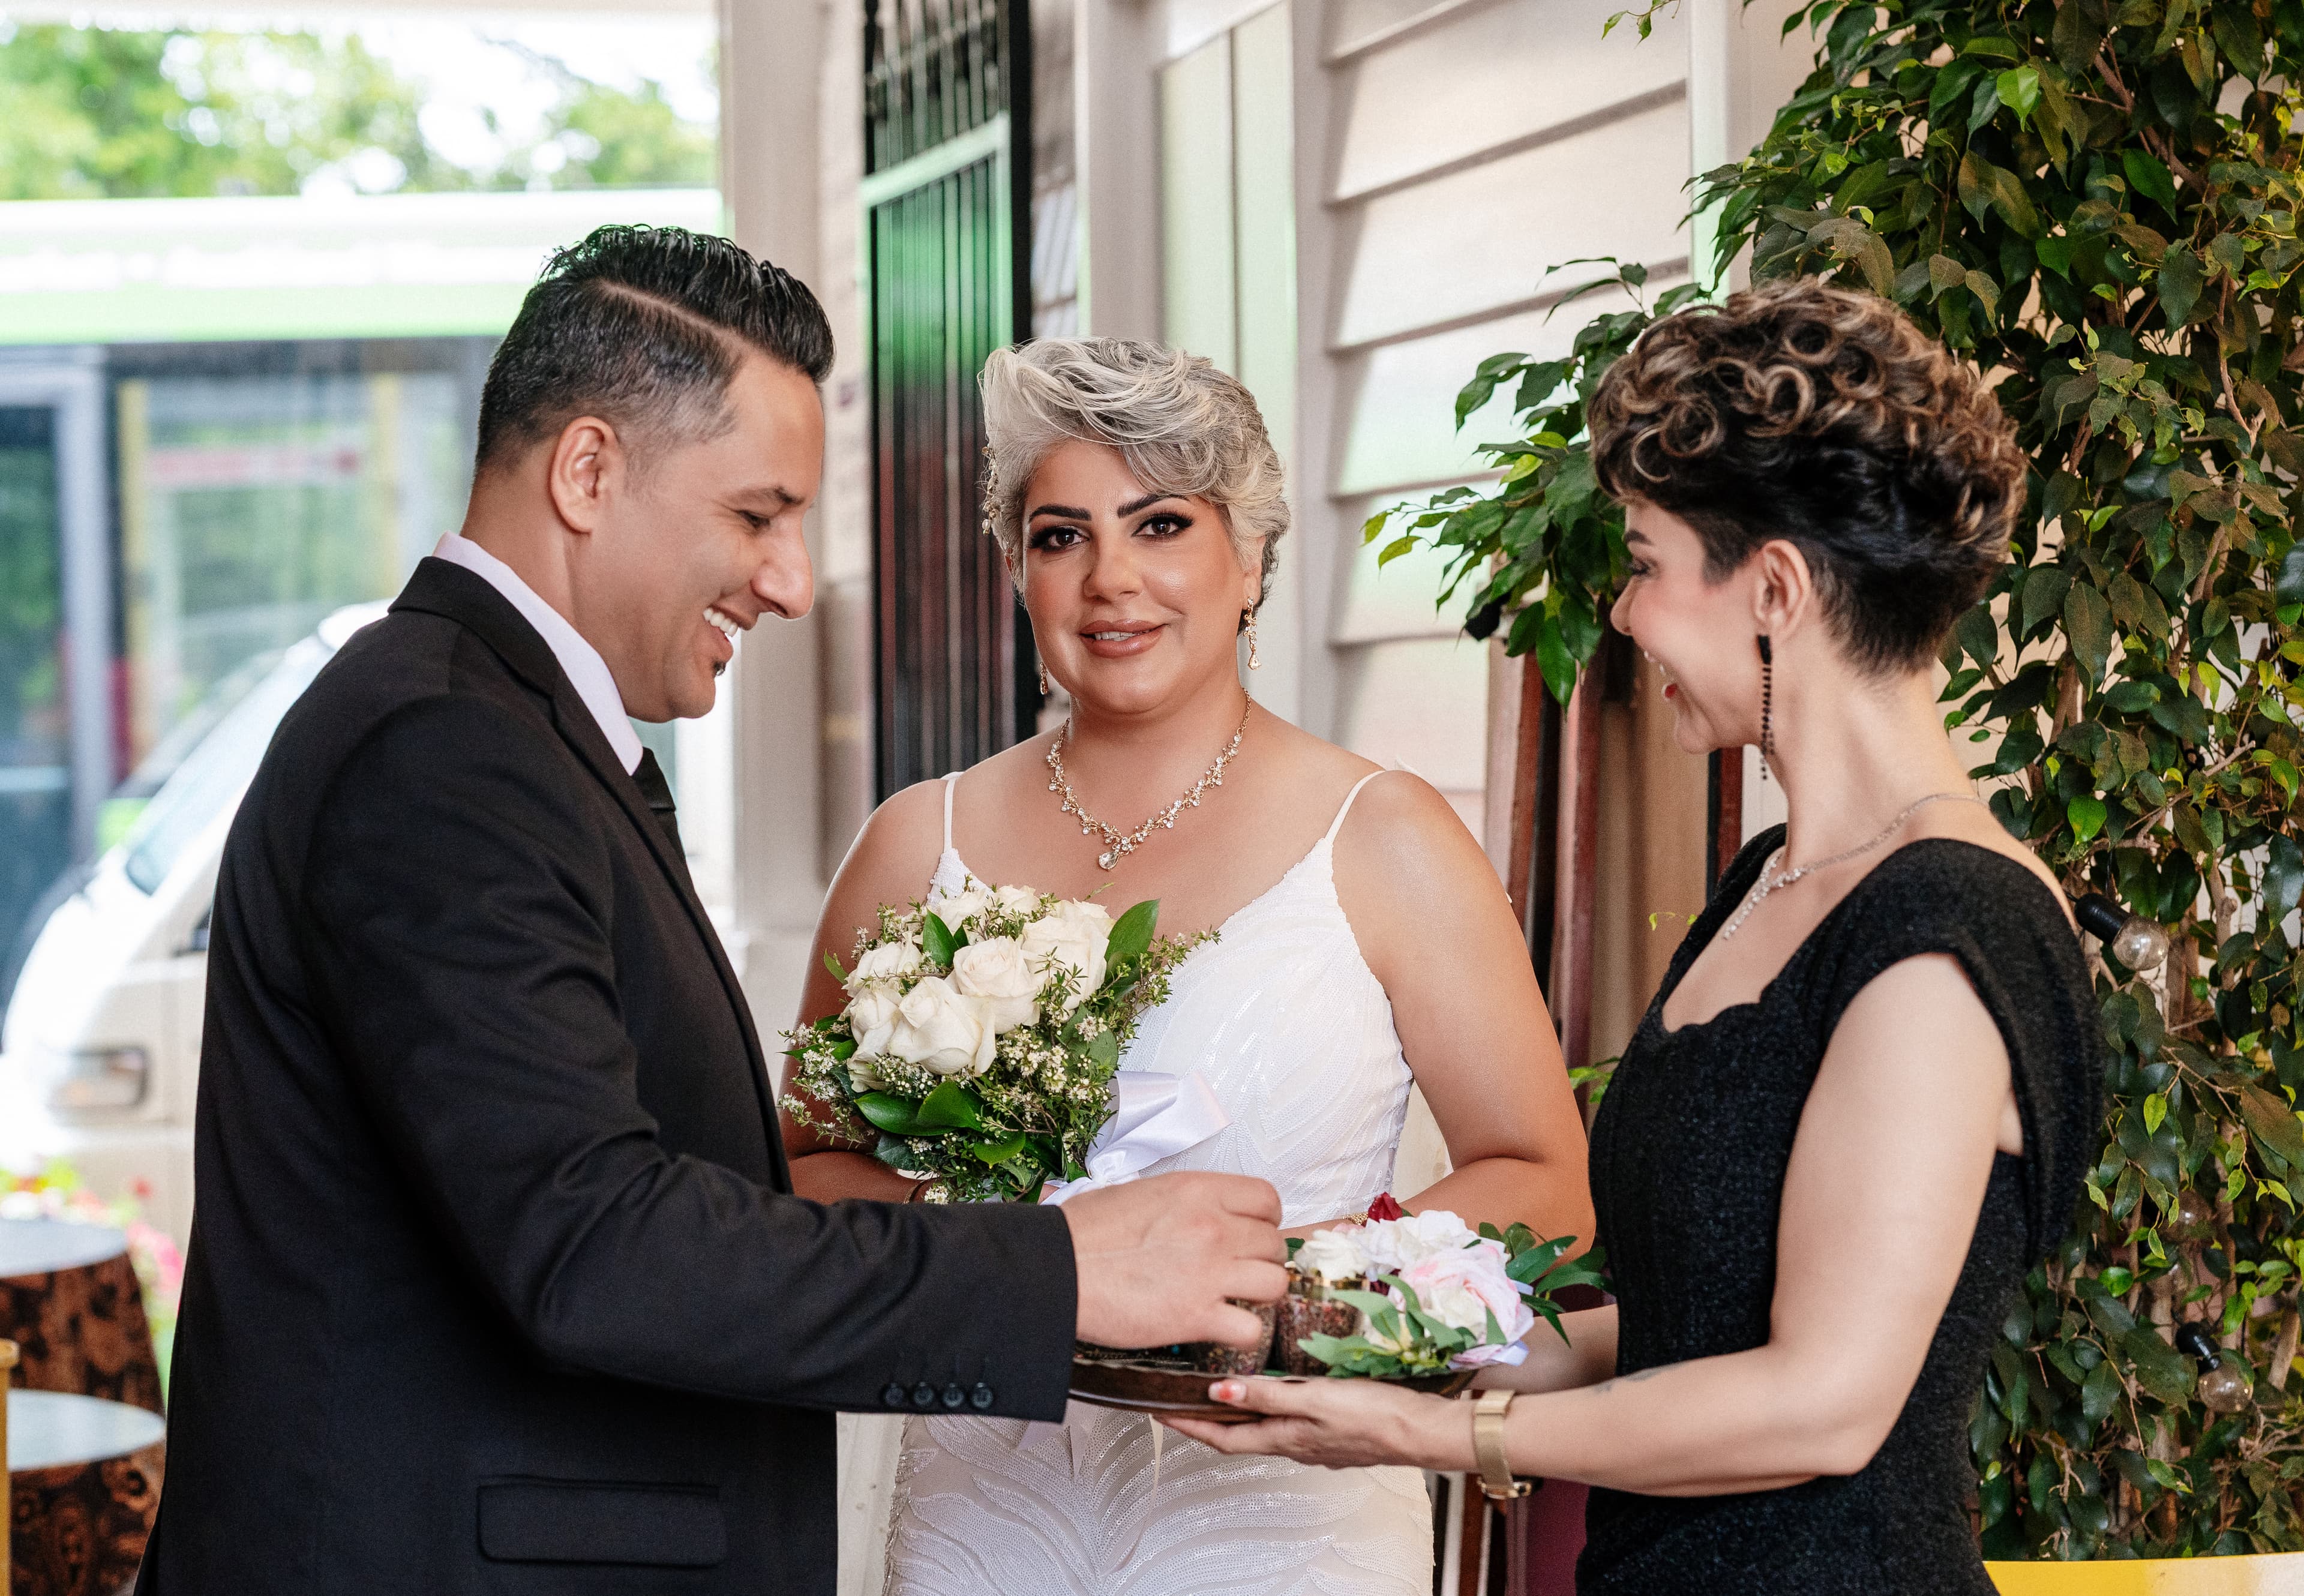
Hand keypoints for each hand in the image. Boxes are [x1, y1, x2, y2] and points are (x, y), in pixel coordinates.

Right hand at [1062, 1171, 1285, 1349]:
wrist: (1053, 1269)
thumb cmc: (1082, 1233)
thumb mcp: (1139, 1193)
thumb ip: (1180, 1202)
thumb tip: (1194, 1210)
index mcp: (1197, 1191)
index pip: (1267, 1199)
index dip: (1264, 1219)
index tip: (1250, 1231)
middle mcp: (1212, 1227)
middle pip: (1273, 1243)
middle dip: (1260, 1259)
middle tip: (1238, 1270)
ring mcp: (1208, 1273)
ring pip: (1274, 1284)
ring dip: (1257, 1295)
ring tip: (1235, 1299)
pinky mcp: (1196, 1316)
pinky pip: (1250, 1329)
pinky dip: (1240, 1333)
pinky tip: (1219, 1329)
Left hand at [1160, 1376, 1470, 1471]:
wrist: (1421, 1430)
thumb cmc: (1372, 1414)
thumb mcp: (1313, 1400)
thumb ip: (1266, 1397)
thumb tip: (1216, 1393)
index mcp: (1284, 1439)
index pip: (1222, 1437)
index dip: (1188, 1425)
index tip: (1159, 1412)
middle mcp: (1295, 1445)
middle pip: (1238, 1436)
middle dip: (1206, 1420)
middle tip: (1180, 1399)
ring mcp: (1316, 1441)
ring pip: (1265, 1429)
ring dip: (1239, 1414)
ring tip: (1220, 1390)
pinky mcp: (1335, 1432)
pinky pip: (1290, 1422)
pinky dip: (1270, 1409)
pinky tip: (1277, 1392)